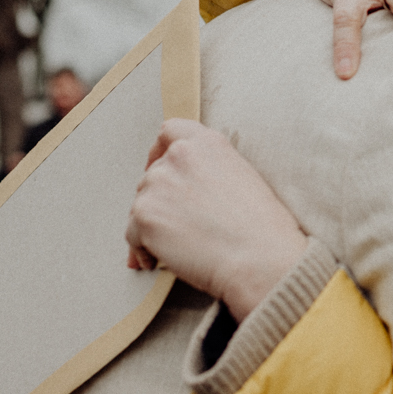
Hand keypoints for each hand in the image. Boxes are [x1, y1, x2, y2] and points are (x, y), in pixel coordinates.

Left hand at [125, 119, 307, 320]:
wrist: (259, 257)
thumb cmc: (260, 228)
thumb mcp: (243, 178)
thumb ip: (210, 170)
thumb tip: (185, 189)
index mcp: (207, 143)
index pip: (170, 131)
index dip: (159, 151)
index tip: (158, 167)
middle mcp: (179, 156)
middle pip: (152, 175)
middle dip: (160, 199)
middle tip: (175, 224)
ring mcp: (158, 184)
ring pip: (141, 205)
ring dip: (152, 224)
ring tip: (170, 248)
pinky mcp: (145, 215)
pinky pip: (132, 234)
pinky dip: (141, 248)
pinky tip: (154, 261)